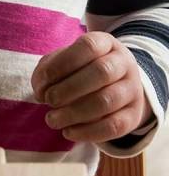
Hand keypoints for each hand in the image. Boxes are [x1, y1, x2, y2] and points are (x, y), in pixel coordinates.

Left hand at [31, 32, 151, 141]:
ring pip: (107, 101)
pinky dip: (88, 132)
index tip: (43, 81)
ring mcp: (133, 89)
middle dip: (68, 89)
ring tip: (52, 120)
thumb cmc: (79, 70)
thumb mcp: (62, 62)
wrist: (114, 85)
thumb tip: (41, 92)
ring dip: (74, 113)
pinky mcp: (134, 115)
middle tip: (48, 101)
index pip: (88, 46)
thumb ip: (47, 71)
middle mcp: (123, 63)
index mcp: (105, 43)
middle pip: (101, 72)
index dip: (62, 64)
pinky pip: (114, 126)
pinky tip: (68, 132)